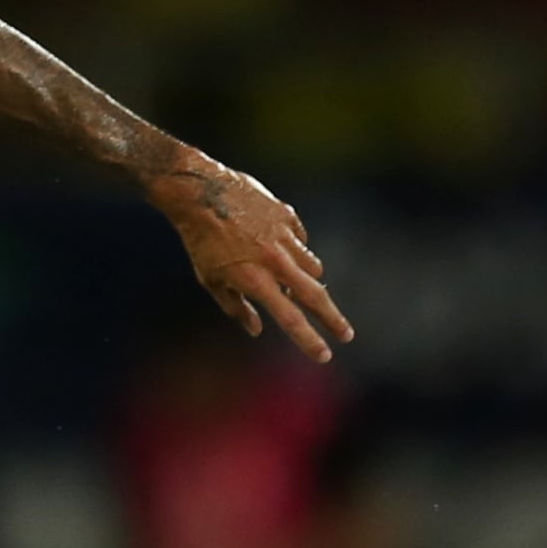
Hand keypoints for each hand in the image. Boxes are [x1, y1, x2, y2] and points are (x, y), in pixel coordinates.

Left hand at [157, 158, 354, 361]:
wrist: (199, 192)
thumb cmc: (200, 240)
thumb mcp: (210, 279)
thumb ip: (236, 307)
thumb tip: (257, 329)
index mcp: (255, 280)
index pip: (290, 319)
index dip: (309, 340)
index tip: (324, 355)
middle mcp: (275, 260)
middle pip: (315, 296)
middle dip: (332, 318)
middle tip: (346, 335)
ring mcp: (285, 236)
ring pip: (313, 267)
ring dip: (309, 280)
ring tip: (296, 284)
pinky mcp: (288, 216)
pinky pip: (302, 241)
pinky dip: (296, 250)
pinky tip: (280, 248)